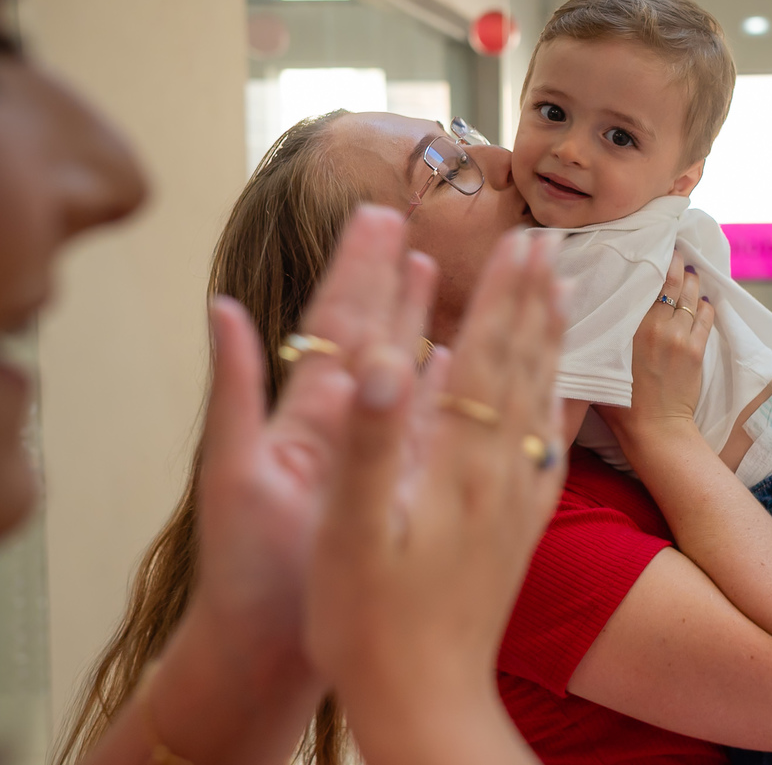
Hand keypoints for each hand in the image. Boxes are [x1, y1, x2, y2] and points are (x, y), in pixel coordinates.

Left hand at [185, 205, 424, 692]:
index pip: (335, 322)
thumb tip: (221, 304)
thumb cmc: (244, 570)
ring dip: (416, 322)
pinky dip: (438, 390)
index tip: (380, 218)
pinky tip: (455, 363)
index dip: (358, 269)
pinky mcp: (392, 486)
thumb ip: (233, 389)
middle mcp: (337, 423)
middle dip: (389, 278)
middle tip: (410, 223)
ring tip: (432, 273)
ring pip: (399, 374)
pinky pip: (422, 425)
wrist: (267, 648)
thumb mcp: (232, 474)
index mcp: (301, 413)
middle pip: (370, 335)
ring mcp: (367, 453)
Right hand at [305, 229, 566, 713]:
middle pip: (527, 367)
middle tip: (551, 245)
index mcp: (461, 464)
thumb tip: (387, 360)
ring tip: (564, 297)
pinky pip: (553, 445)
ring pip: (546, 399)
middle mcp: (504, 473)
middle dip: (536, 301)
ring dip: (554, 341)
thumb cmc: (371, 622)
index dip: (504, 296)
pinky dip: (562, 402)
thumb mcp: (354, 532)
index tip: (522, 240)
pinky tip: (568, 392)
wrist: (427, 700)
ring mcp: (521, 500)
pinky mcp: (524, 526)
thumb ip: (374, 443)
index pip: (490, 357)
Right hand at [597, 251, 714, 441]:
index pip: (645, 281)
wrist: (654, 428)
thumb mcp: (599, 363)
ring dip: (692, 280)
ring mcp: (679, 336)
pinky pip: (705, 316)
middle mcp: (655, 325)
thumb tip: (583, 312)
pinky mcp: (696, 349)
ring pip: (691, 295)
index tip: (652, 247)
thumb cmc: (620, 402)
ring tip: (689, 270)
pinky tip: (702, 299)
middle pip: (672, 281)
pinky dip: (705, 304)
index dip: (652, 260)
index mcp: (628, 327)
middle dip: (675, 262)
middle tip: (674, 250)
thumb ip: (598, 334)